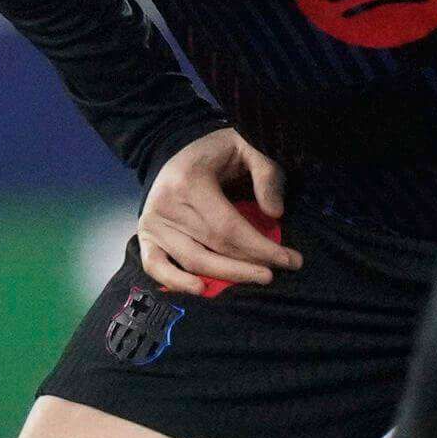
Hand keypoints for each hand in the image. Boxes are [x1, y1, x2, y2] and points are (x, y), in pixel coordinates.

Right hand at [134, 129, 297, 295]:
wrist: (181, 150)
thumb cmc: (218, 153)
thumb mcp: (248, 148)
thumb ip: (265, 175)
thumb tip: (275, 214)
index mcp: (188, 181)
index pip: (228, 227)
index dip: (260, 248)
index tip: (290, 260)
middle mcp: (165, 204)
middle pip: (213, 247)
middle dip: (249, 264)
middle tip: (276, 273)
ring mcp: (152, 223)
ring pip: (192, 261)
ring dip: (226, 276)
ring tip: (255, 278)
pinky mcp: (146, 236)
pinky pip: (155, 266)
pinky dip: (175, 282)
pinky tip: (201, 289)